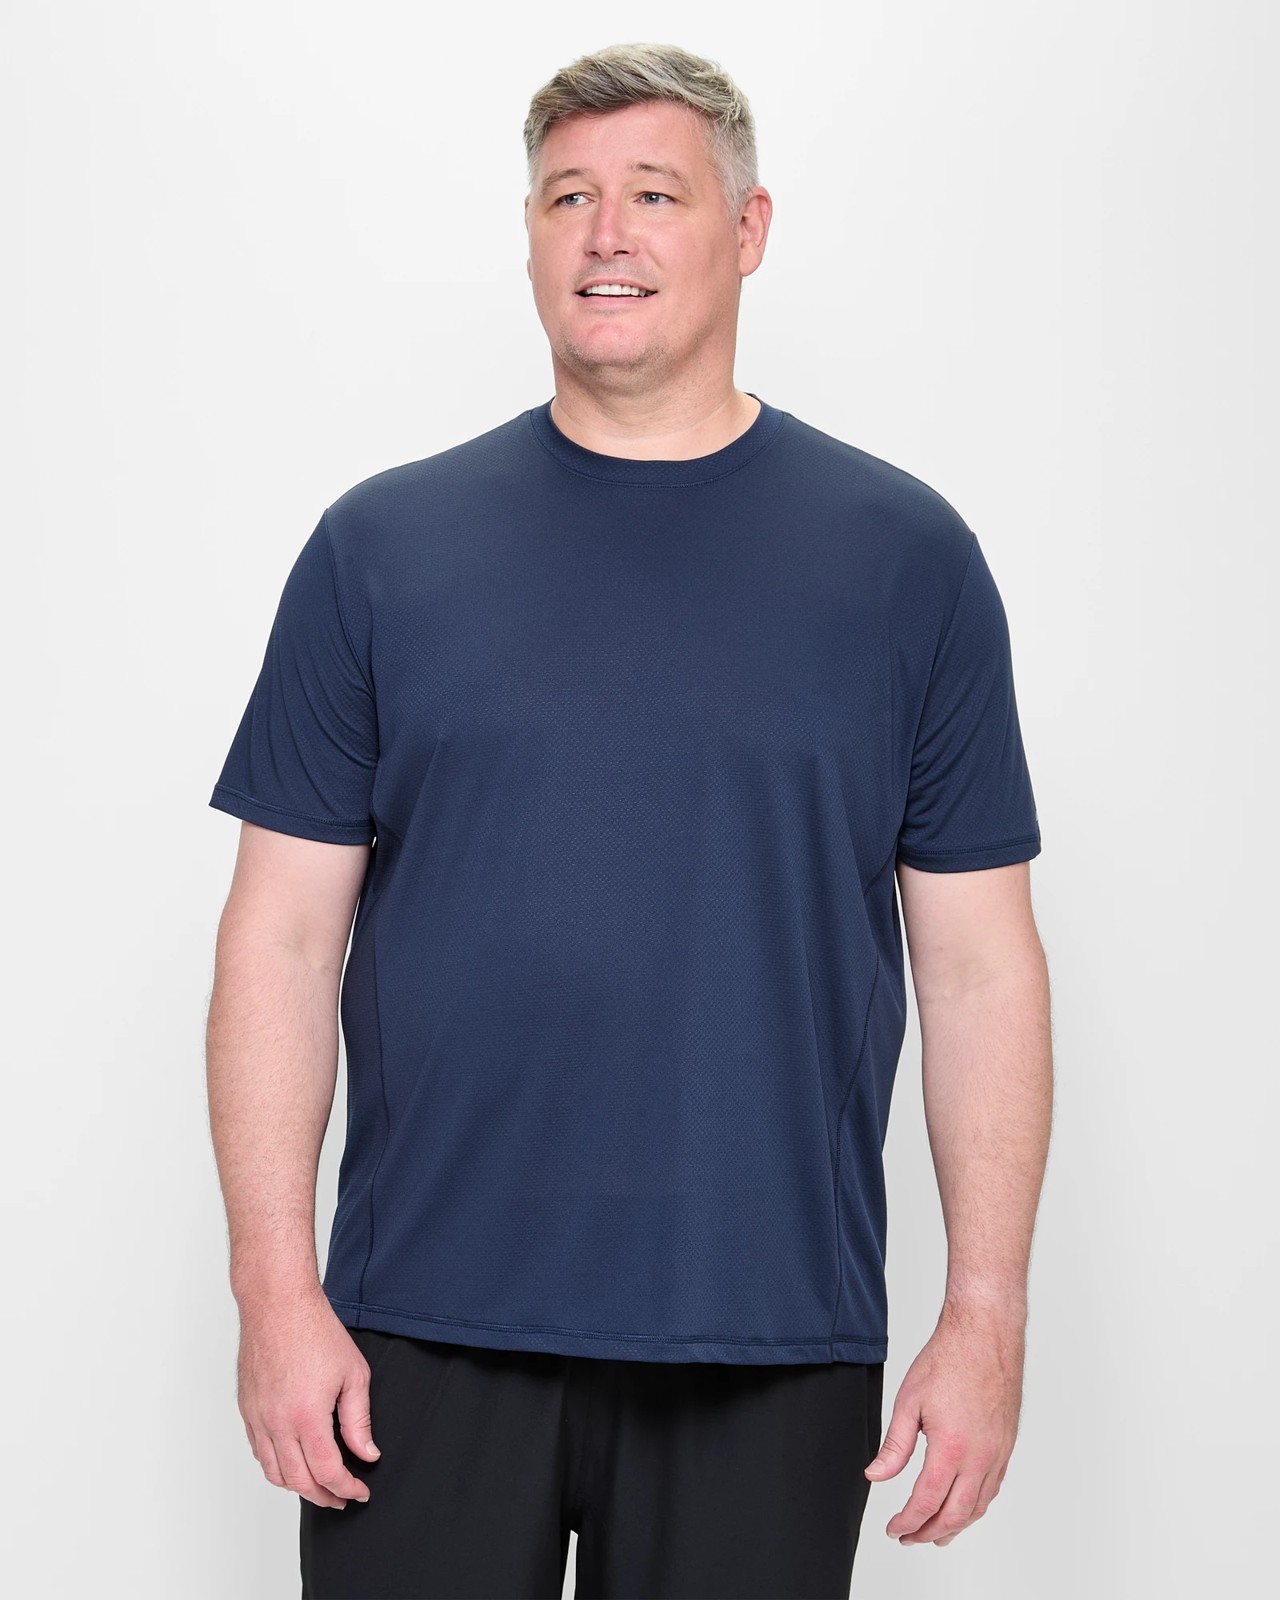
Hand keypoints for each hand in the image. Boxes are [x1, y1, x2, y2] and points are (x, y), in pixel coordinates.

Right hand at [236, 1290, 381, 1508]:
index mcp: (307, 1416)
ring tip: (319, 1486)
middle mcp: (277, 1423)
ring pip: (274, 1472)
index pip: (327, 1472)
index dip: (346, 1489)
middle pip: (298, 1481)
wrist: (278, 1304)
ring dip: (298, 1486)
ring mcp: (258, 1418)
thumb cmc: (315, 1330)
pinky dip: (276, 1466)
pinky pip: (259, 1452)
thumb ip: (359, 1420)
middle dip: (324, 1496)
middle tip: (342, 1497)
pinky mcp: (247, 1410)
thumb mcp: (353, 1374)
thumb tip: (367, 1453)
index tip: (359, 1492)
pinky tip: (293, 1462)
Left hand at [863, 1301, 1023, 1546]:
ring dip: (956, 1526)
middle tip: (910, 1537)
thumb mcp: (909, 1401)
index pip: (927, 1503)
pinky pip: (993, 1488)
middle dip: (929, 1532)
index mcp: (952, 1448)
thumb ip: (894, 1445)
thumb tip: (876, 1475)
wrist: (985, 1334)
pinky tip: (964, 1507)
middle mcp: (980, 1457)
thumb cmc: (949, 1359)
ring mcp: (998, 1453)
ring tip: (936, 1535)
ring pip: (978, 1506)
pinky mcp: (1007, 1445)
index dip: (908, 1522)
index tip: (895, 1529)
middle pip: (955, 1514)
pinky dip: (976, 1506)